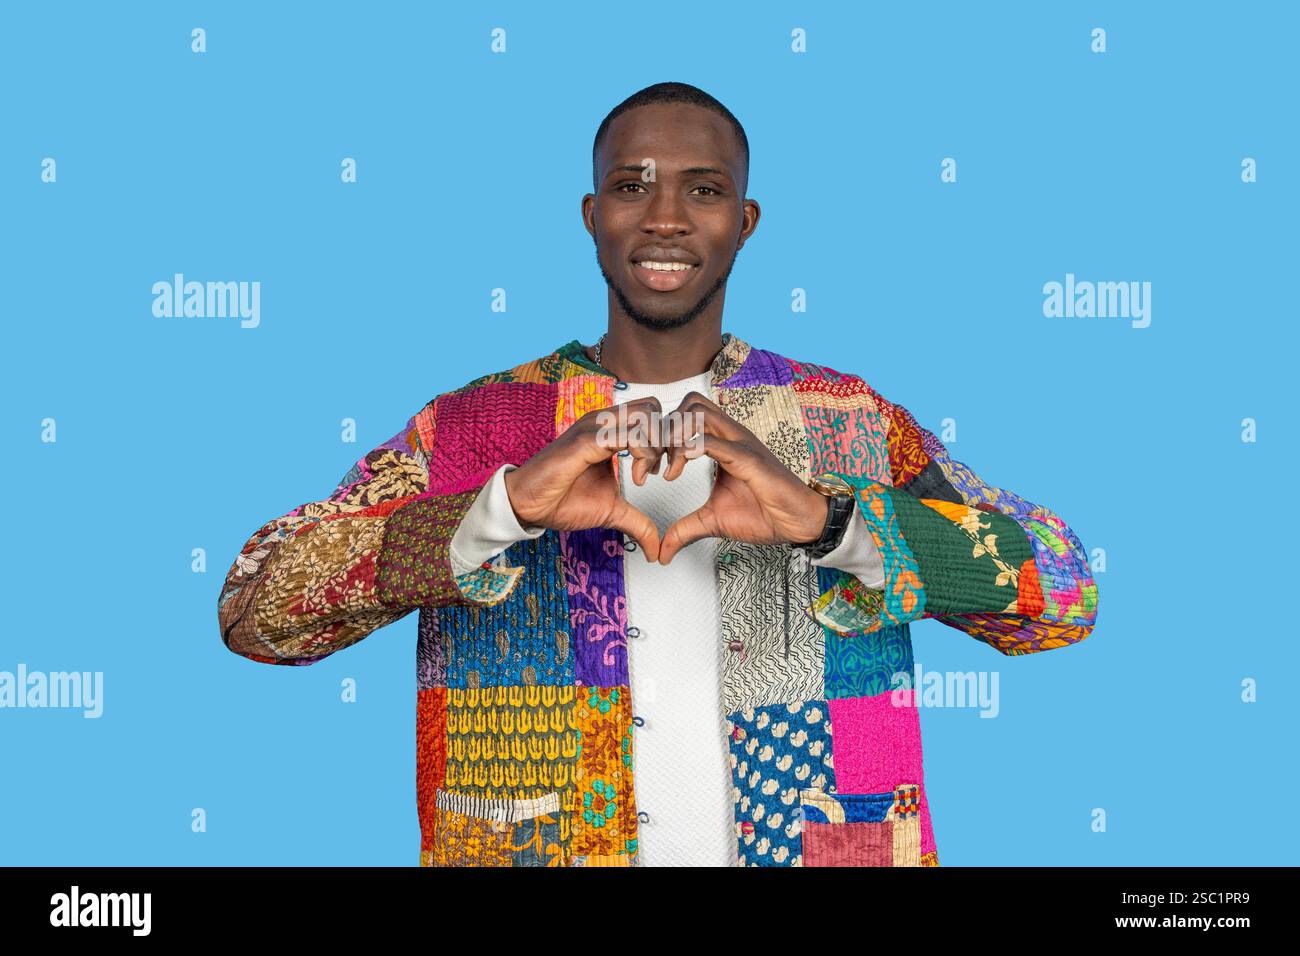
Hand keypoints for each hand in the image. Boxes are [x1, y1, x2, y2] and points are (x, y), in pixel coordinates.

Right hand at [503, 397, 666, 561]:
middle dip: (667, 439)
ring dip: (656, 445)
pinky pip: (627, 433)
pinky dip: (643, 454)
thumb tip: (656, 551)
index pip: (654, 415)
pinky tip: (638, 479)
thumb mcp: (612, 512)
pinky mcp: (585, 440)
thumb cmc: (562, 500)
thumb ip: (639, 524)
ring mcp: (594, 427)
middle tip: (663, 471)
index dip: (668, 442)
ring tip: (647, 475)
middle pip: (654, 408)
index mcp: (611, 430)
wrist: (528, 506)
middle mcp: (604, 421)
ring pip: (645, 414)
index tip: (666, 472)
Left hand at [656, 391, 828, 564]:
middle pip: (688, 405)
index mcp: (722, 442)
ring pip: (698, 413)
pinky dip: (691, 449)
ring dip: (674, 438)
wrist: (799, 523)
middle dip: (663, 431)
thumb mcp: (712, 522)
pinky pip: (714, 441)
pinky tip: (678, 471)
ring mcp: (740, 443)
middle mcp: (731, 435)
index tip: (649, 470)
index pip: (684, 417)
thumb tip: (662, 551)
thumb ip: (684, 529)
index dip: (660, 438)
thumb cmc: (764, 514)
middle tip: (653, 466)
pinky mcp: (749, 459)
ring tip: (669, 471)